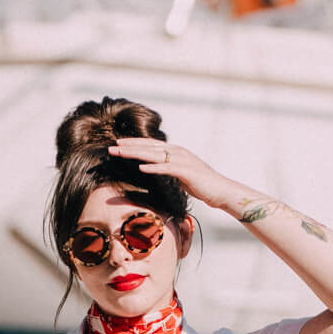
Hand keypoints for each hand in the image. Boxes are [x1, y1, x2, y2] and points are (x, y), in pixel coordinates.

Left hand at [107, 136, 245, 212]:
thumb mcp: (180, 175)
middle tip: (112, 147)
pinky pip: (167, 168)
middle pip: (148, 147)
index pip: (150, 144)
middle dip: (129, 146)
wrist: (220, 190)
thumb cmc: (200, 185)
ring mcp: (182, 160)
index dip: (133, 143)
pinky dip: (154, 167)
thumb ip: (168, 170)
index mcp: (175, 151)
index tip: (118, 144)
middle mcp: (178, 151)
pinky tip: (141, 167)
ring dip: (136, 153)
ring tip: (120, 153)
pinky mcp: (187, 171)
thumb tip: (154, 171)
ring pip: (154, 154)